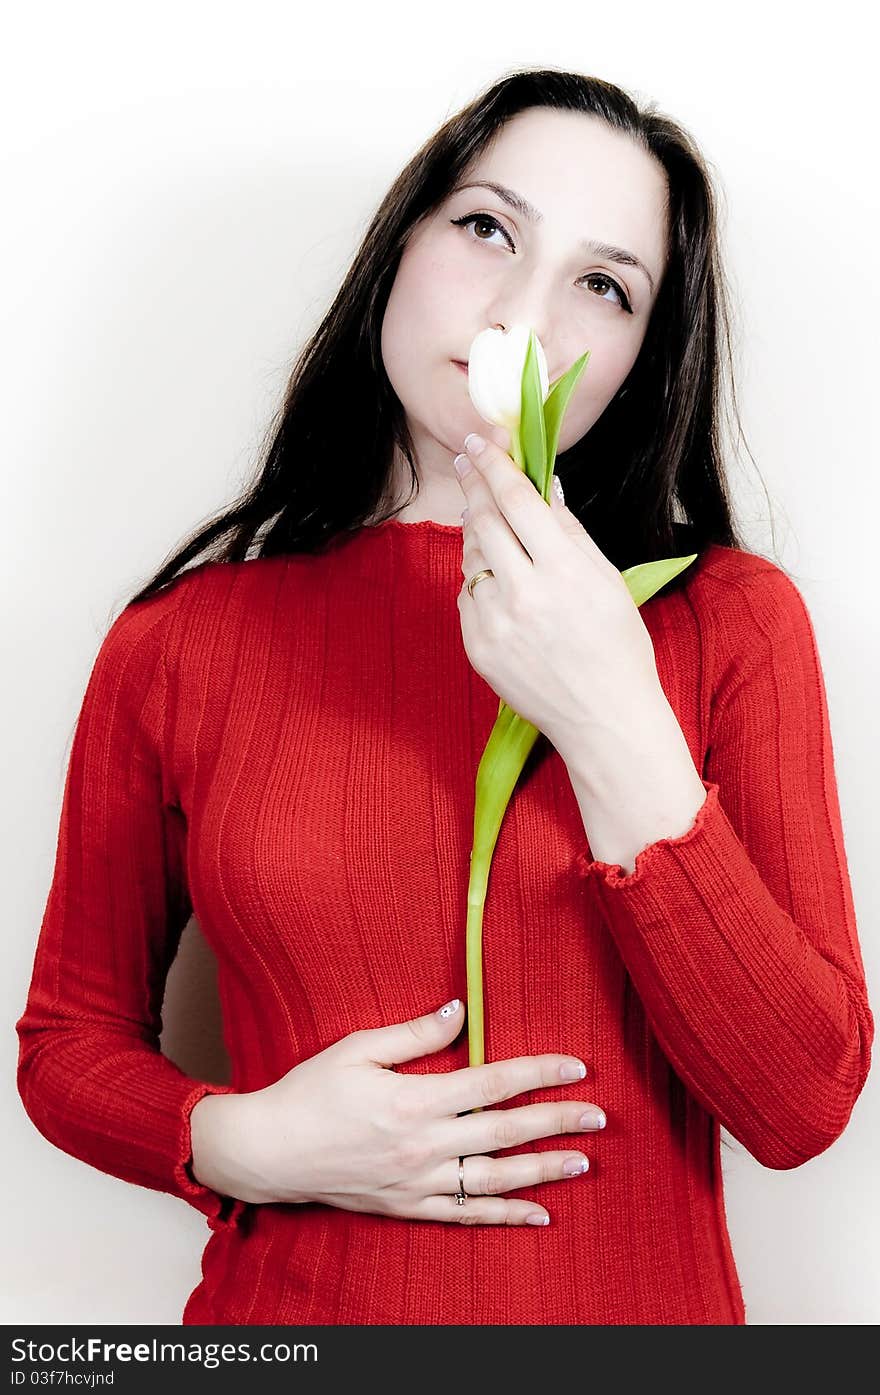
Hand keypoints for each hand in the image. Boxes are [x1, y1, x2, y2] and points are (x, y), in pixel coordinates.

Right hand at [204, 999, 605, 1226]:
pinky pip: (466, 1215)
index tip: (575, 1066)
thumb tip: (462, 1010)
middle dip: (557, 1122)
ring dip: (543, 1170)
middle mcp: (424, 1145)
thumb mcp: (358, 1048)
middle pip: (505, 1133)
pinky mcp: (408, 1207)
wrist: (269, 1152)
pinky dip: (505, 1216)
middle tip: (599, 1116)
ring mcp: (418, 1182)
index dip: (538, 1073)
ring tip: (583, 1163)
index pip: (493, 1083)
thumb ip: (414, 1033)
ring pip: (495, 1179)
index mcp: (414, 1099)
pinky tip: (539, 1213)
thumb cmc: (310, 1094)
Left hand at [454, 429, 661, 756]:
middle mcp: (524, 594)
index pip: (516, 500)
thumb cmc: (617, 647)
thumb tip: (543, 485)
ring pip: (471, 556)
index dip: (495, 464)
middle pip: (483, 520)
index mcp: (563, 571)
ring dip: (476, 532)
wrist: (605, 718)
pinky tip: (499, 582)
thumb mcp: (606, 579)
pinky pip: (467, 596)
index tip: (480, 440)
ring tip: (490, 523)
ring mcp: (495, 623)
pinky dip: (479, 580)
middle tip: (468, 460)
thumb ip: (569, 530)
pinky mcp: (477, 647)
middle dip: (474, 484)